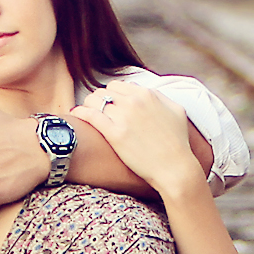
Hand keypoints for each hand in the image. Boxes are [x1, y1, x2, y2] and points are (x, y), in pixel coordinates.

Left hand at [73, 83, 200, 197]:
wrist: (174, 168)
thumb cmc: (178, 142)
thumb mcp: (176, 111)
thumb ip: (161, 97)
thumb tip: (148, 92)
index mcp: (147, 94)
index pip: (118, 85)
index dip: (111, 95)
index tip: (108, 104)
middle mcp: (134, 102)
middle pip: (104, 91)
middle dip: (98, 99)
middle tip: (96, 110)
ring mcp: (123, 117)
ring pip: (94, 100)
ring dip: (88, 105)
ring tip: (86, 113)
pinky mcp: (115, 134)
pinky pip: (91, 115)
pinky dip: (80, 112)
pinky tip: (75, 114)